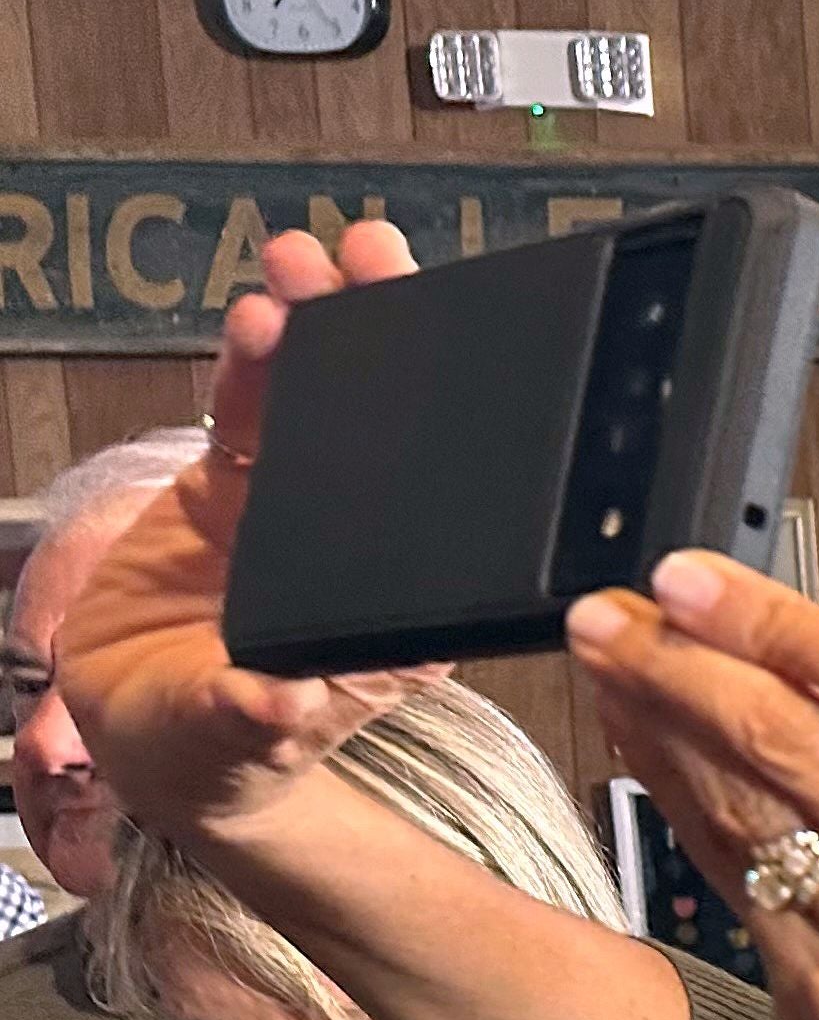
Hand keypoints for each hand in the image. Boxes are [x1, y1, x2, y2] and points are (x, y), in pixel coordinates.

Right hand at [59, 222, 444, 845]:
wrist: (153, 741)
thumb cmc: (224, 755)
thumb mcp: (240, 744)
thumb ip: (256, 718)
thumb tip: (275, 701)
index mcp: (400, 614)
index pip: (446, 515)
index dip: (455, 436)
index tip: (465, 365)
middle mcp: (367, 547)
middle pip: (393, 432)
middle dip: (390, 342)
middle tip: (379, 264)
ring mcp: (305, 508)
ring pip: (323, 405)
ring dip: (317, 331)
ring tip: (308, 263)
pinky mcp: (240, 487)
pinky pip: (252, 414)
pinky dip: (255, 363)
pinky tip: (260, 314)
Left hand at [558, 556, 818, 1019]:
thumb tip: (789, 646)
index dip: (769, 618)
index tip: (694, 579)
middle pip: (791, 742)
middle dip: (682, 662)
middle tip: (614, 616)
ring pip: (742, 812)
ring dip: (658, 724)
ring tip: (612, 664)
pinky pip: (729, 883)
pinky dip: (676, 804)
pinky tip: (646, 752)